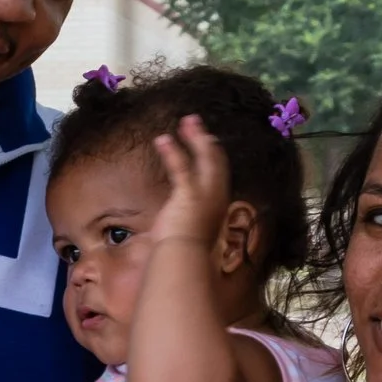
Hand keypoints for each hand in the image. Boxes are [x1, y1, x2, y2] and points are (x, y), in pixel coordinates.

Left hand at [151, 115, 233, 246]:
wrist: (184, 261)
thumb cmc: (186, 252)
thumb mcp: (192, 233)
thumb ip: (191, 222)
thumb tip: (183, 225)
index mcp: (217, 204)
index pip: (218, 174)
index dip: (212, 156)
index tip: (206, 142)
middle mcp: (216, 196)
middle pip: (216, 160)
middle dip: (205, 139)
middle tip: (195, 122)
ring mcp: (204, 194)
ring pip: (204, 157)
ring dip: (194, 137)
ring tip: (186, 120)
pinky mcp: (188, 195)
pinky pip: (181, 166)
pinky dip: (172, 151)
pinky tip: (163, 139)